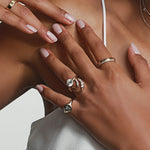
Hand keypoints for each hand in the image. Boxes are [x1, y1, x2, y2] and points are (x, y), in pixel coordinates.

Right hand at [0, 0, 74, 42]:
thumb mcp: (9, 0)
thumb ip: (20, 4)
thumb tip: (34, 17)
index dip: (53, 7)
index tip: (68, 17)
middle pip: (36, 1)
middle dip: (54, 12)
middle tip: (70, 22)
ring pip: (23, 10)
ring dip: (39, 24)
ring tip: (52, 37)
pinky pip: (4, 13)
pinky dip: (18, 22)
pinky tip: (31, 31)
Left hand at [36, 20, 149, 149]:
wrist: (138, 142)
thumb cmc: (145, 115)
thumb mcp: (148, 87)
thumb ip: (140, 65)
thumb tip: (132, 48)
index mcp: (114, 75)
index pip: (98, 47)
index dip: (88, 34)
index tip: (80, 24)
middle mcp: (97, 83)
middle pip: (77, 56)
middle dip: (65, 40)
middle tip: (55, 29)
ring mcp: (86, 98)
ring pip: (65, 75)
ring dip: (53, 62)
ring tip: (43, 51)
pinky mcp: (79, 113)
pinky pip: (60, 102)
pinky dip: (49, 94)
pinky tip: (39, 86)